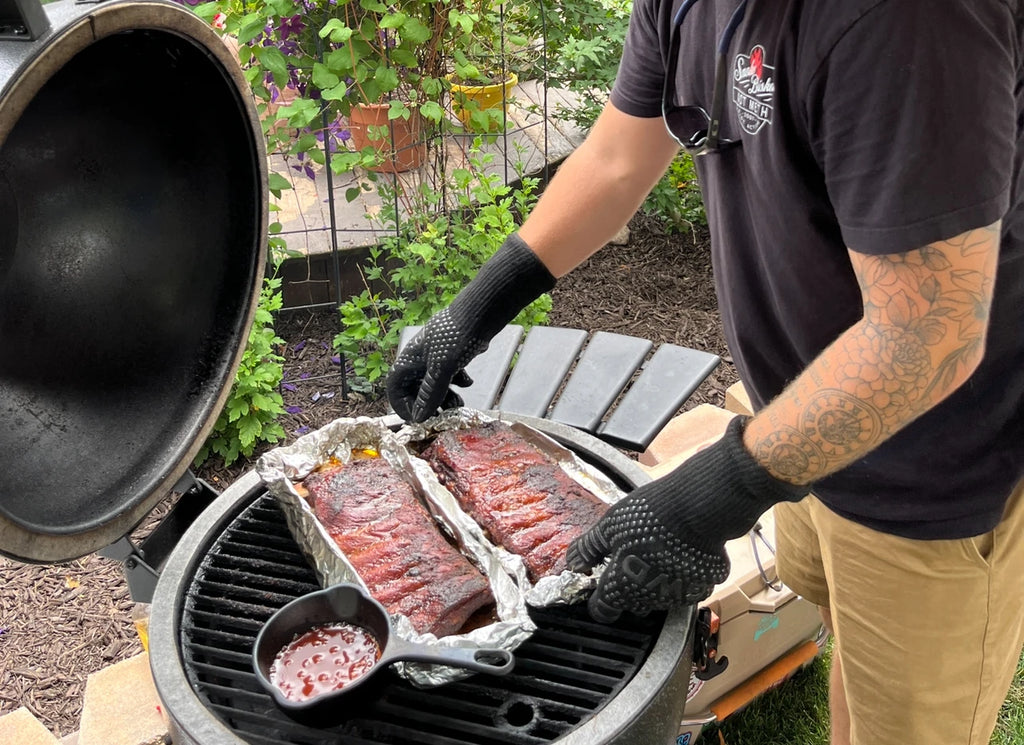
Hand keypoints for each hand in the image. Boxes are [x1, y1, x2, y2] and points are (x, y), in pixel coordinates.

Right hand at [386, 234, 554, 422]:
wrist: (479, 313)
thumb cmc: (456, 337)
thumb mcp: (442, 370)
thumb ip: (430, 394)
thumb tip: (419, 416)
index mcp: (409, 360)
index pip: (395, 388)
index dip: (402, 405)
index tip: (417, 418)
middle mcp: (419, 357)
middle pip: (415, 387)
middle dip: (428, 403)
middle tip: (442, 415)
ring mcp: (436, 354)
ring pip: (434, 382)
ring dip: (444, 395)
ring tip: (458, 404)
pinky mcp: (451, 352)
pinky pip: (448, 373)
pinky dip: (456, 381)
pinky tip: (467, 382)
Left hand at [566, 416, 807, 622]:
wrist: (698, 508)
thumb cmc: (648, 515)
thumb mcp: (609, 525)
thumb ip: (588, 549)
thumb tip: (572, 565)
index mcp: (621, 586)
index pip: (602, 610)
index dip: (598, 601)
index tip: (600, 587)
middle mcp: (648, 599)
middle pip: (631, 604)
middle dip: (628, 587)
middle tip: (632, 558)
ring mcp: (677, 596)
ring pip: (659, 597)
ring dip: (655, 582)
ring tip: (657, 551)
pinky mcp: (703, 587)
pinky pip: (686, 587)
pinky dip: (682, 576)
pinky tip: (681, 554)